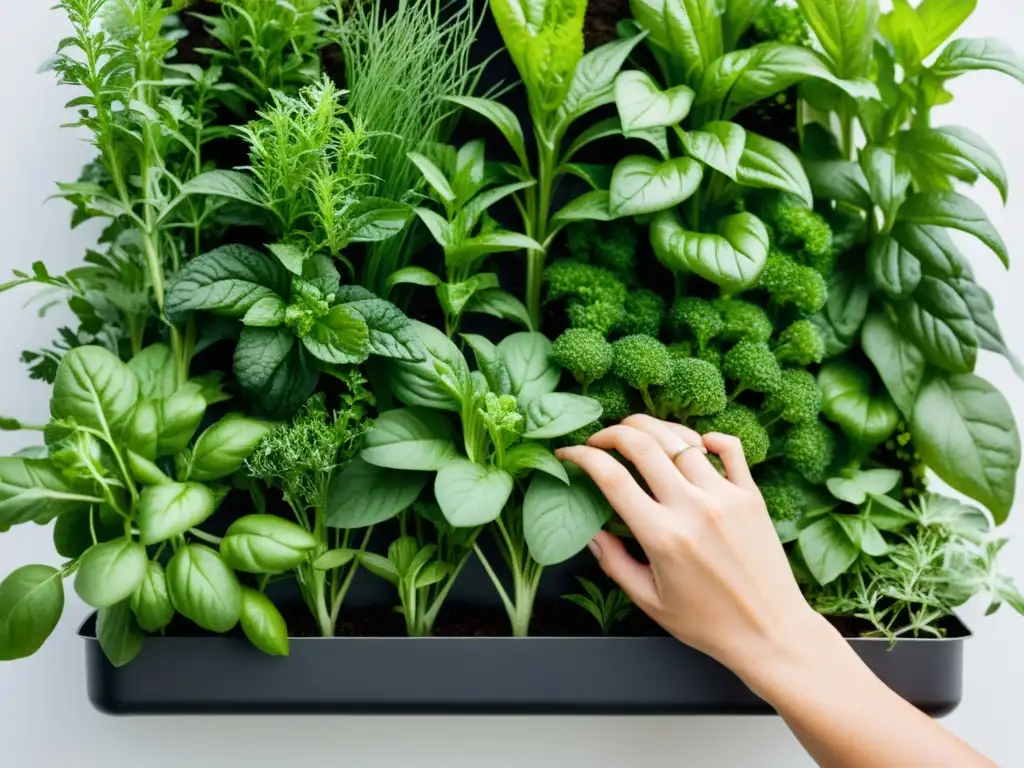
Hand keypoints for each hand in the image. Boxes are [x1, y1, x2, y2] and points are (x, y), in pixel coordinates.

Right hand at [555, 414, 836, 692]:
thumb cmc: (709, 624)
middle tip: (599, 439)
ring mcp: (725, 497)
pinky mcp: (751, 495)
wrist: (771, 632)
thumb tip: (591, 533)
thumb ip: (615, 564)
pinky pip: (730, 448)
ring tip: (638, 435)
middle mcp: (693, 509)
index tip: (569, 454)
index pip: (612, 478)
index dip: (582, 458)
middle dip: (612, 432)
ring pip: (681, 440)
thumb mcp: (650, 601)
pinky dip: (709, 437)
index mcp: (662, 537)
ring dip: (652, 430)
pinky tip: (695, 444)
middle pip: (643, 444)